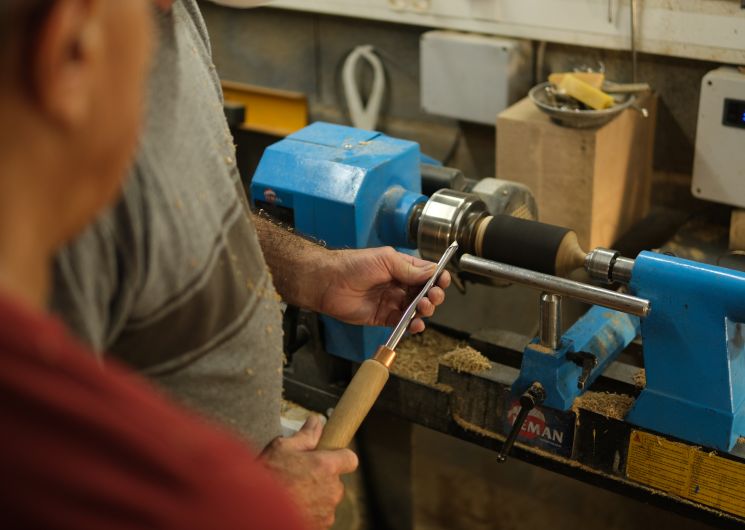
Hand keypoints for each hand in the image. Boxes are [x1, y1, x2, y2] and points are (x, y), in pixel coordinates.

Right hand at [260, 415, 358, 529]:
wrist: (252, 508)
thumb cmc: (266, 476)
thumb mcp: (282, 448)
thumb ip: (305, 436)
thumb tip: (316, 421)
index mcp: (326, 466)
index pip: (350, 459)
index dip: (340, 457)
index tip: (329, 457)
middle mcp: (331, 490)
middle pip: (336, 481)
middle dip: (322, 478)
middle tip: (300, 475)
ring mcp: (326, 512)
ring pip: (327, 499)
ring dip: (316, 496)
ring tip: (293, 492)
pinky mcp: (319, 527)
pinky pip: (320, 516)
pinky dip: (310, 511)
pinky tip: (292, 505)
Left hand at [317, 247, 450, 333]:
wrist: (328, 283)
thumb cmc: (352, 265)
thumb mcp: (385, 260)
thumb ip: (409, 269)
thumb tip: (432, 272)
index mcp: (401, 267)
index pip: (426, 273)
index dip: (437, 278)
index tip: (442, 281)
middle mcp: (399, 284)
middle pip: (425, 292)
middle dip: (433, 295)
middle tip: (431, 296)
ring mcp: (392, 302)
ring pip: (417, 309)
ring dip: (425, 309)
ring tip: (422, 307)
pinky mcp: (384, 317)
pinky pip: (403, 323)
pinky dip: (413, 325)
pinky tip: (416, 324)